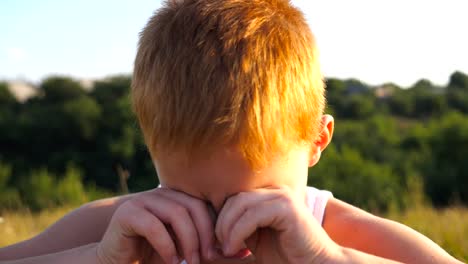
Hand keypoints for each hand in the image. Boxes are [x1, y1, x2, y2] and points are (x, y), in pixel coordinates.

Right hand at [96, 188, 216, 263]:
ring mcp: (143, 200)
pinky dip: (167, 246)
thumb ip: (210, 249)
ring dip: (188, 241)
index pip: (205, 203)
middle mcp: (162, 193)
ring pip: (176, 213)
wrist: (116, 262)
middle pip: (194, 206)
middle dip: (205, 234)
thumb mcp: (187, 251)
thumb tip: (244, 253)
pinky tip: (172, 261)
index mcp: (177, 197)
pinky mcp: (127, 213)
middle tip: (208, 258)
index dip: (216, 227)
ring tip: (190, 262)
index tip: (222, 252)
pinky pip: (153, 226)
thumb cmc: (154, 256)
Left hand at [215, 186, 339, 263]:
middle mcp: (275, 191)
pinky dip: (238, 232)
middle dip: (220, 224)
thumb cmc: (286, 258)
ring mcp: (282, 196)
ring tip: (226, 250)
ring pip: (240, 204)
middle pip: (234, 199)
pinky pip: (252, 215)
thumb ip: (234, 237)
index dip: (219, 219)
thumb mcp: (253, 245)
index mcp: (267, 196)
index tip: (214, 243)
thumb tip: (206, 238)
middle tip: (218, 248)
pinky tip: (236, 248)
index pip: (233, 198)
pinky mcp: (287, 207)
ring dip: (227, 229)